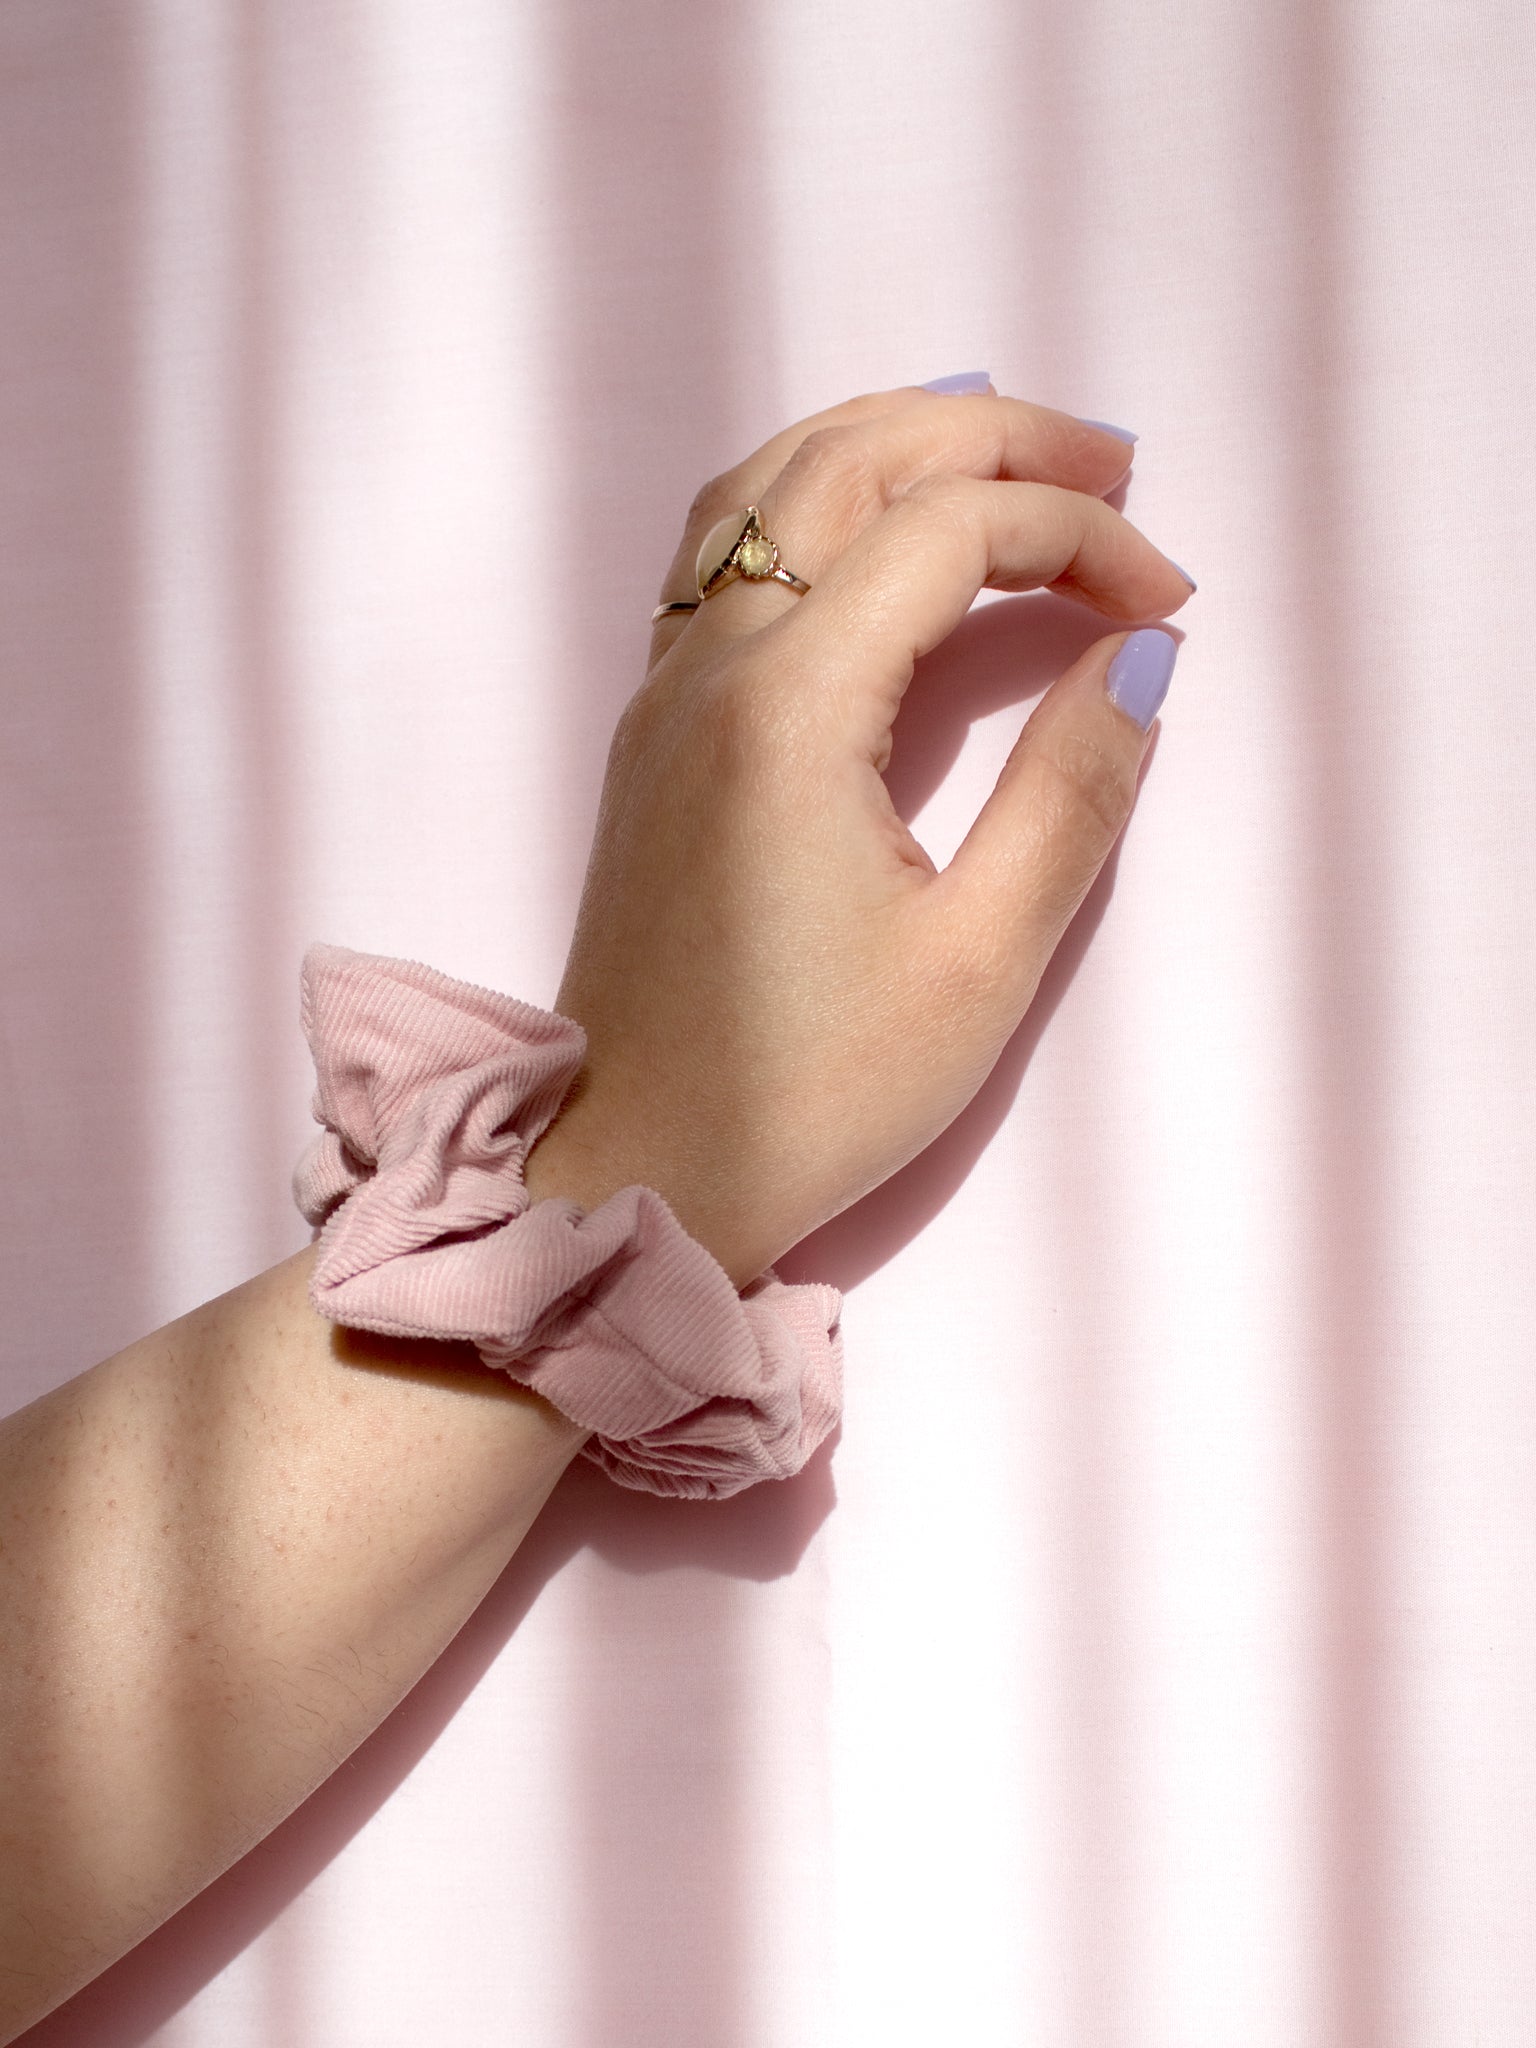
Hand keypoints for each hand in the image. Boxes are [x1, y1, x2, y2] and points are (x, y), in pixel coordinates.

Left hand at [523, 384, 1191, 1287]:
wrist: (631, 1166)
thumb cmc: (806, 1094)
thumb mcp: (979, 964)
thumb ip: (1070, 794)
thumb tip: (1138, 656)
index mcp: (791, 709)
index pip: (950, 530)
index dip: (1077, 535)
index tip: (1166, 601)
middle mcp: (712, 668)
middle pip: (849, 461)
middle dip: (993, 435)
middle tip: (1111, 461)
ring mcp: (665, 694)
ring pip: (768, 489)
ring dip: (891, 445)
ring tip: (1002, 453)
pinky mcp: (651, 736)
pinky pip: (723, 557)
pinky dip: (810, 502)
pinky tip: (869, 535)